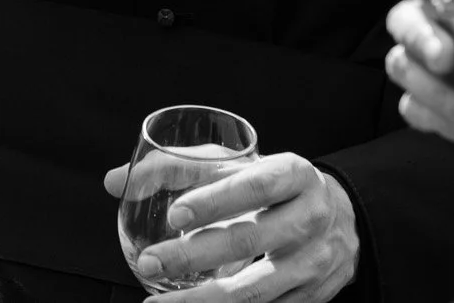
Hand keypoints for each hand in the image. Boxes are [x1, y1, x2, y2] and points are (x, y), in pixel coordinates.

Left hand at [102, 153, 357, 302]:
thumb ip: (176, 167)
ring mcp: (313, 264)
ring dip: (202, 300)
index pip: (256, 185)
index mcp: (295, 175)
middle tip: (149, 264)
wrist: (339, 221)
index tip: (174, 214)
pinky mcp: (309, 299)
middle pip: (249, 240)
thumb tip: (113, 182)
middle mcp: (310, 219)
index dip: (216, 200)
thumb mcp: (237, 163)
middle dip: (193, 255)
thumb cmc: (273, 186)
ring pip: (254, 290)